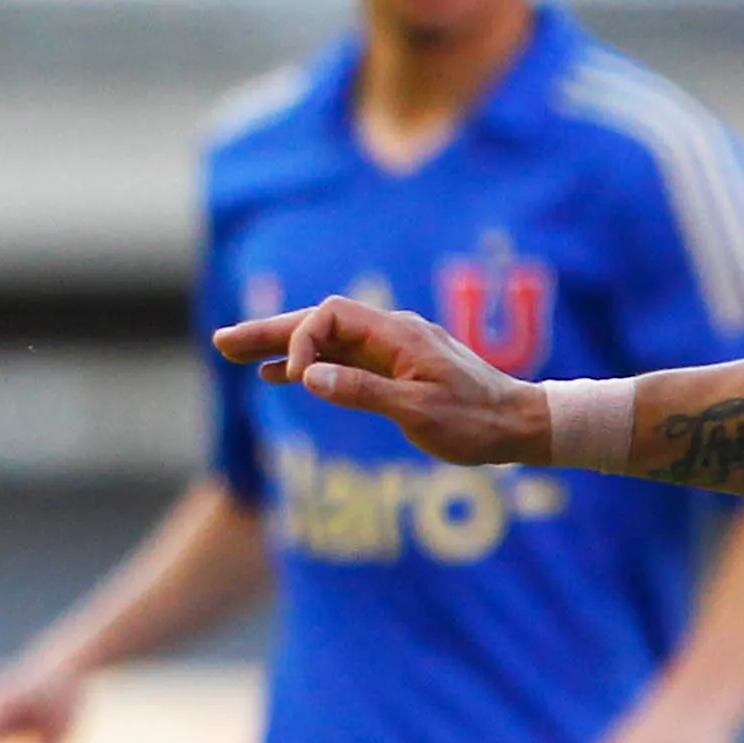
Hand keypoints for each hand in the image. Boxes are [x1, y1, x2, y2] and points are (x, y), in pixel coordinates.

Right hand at [212, 297, 546, 465]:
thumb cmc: (476, 422)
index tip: (295, 380)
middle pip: (318, 322)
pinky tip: (282, 377)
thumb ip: (361, 391)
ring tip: (236, 356)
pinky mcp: (396, 369)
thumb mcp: (418, 412)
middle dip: (269, 331)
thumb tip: (308, 378)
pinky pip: (342, 359)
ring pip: (327, 341)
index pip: (329, 317)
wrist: (521, 425)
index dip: (301, 342)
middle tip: (221, 342)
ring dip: (282, 347)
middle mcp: (391, 334)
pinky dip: (309, 364)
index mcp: (397, 334)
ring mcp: (393, 350)